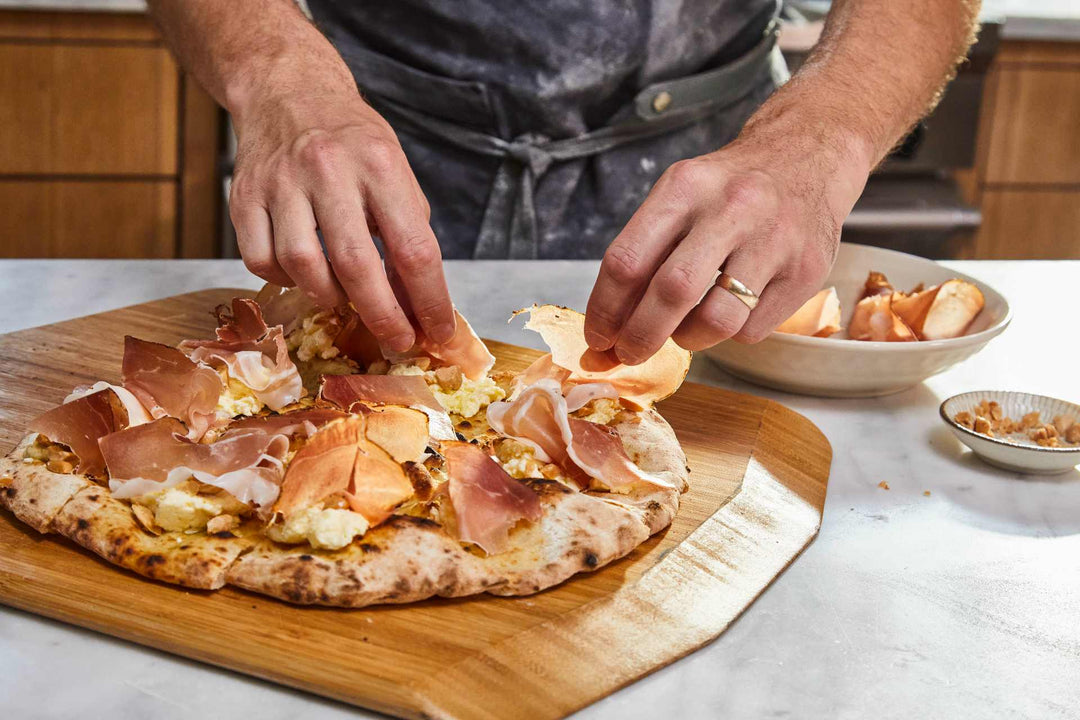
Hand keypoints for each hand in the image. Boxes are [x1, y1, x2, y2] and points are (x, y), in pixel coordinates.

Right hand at [229, 92, 454, 351]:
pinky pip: (260, 261)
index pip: (413, 248)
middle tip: (396, 340)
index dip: (428, 300)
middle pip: (356, 265)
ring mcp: (280, 182)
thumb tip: (418, 305)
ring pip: (303, 267)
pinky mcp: (244, 196)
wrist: (289, 92)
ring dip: (330, 297)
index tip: (438, 331)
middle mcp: (328, 169)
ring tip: (346, 297)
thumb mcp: (396, 173)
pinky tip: (303, 273)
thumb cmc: (353, 143)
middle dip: (382, 315)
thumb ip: (408, 233)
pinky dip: (285, 281)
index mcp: (380, 164)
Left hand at [584, 122, 870, 363]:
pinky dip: (731, 333)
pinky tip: (731, 309)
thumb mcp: (680, 197)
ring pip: (716, 320)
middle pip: (671, 292)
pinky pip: (752, 329)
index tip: (596, 338)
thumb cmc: (728, 190)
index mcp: (685, 187)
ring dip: (688, 339)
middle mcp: (732, 209)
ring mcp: (775, 240)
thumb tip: (609, 329)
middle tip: (628, 353)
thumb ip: (644, 255)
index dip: (604, 311)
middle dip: (640, 337)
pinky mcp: (807, 271)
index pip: (627, 260)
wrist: (808, 155)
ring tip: (685, 328)